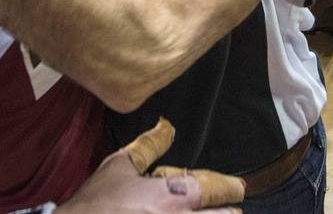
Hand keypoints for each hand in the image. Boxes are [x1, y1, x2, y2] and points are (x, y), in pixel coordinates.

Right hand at [58, 118, 242, 212]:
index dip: (232, 188)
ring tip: (203, 211)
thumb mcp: (120, 167)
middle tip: (225, 205)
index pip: (221, 191)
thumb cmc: (95, 204)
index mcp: (174, 198)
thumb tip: (167, 126)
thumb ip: (150, 147)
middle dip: (227, 211)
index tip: (237, 188)